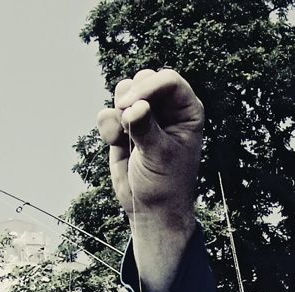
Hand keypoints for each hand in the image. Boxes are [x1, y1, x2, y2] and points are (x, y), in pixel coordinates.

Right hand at [97, 68, 203, 247]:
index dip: (149, 87)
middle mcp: (167, 109)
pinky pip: (107, 112)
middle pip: (143, 79)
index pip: (170, 81)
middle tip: (130, 123)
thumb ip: (146, 129)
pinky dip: (107, 127)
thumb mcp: (159, 156)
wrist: (150, 208)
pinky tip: (117, 145)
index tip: (133, 103)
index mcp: (187, 112)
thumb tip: (134, 107)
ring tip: (127, 137)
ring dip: (119, 113)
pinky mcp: (124, 127)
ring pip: (123, 91)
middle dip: (132, 98)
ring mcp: (145, 116)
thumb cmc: (165, 185)